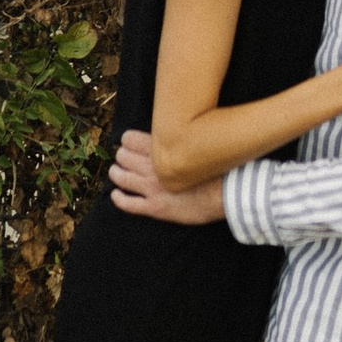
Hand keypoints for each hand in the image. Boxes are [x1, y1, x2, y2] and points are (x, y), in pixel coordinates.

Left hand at [110, 130, 224, 227]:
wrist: (226, 194)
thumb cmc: (216, 169)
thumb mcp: (195, 147)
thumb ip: (178, 141)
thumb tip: (170, 134)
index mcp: (162, 150)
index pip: (130, 139)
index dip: (127, 140)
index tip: (128, 143)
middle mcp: (153, 168)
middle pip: (123, 156)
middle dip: (122, 156)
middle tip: (124, 158)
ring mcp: (152, 188)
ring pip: (121, 178)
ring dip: (116, 173)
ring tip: (117, 172)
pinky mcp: (155, 207)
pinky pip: (127, 203)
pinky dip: (118, 198)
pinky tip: (116, 195)